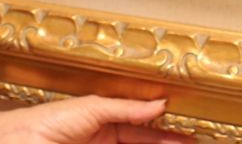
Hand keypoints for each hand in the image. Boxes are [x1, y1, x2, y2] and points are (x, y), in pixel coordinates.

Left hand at [0, 96, 192, 143]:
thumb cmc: (44, 123)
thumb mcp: (90, 109)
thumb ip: (125, 107)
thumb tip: (159, 102)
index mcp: (103, 122)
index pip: (142, 127)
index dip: (167, 129)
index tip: (191, 131)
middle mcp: (105, 140)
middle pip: (145, 142)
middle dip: (170, 142)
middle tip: (197, 142)